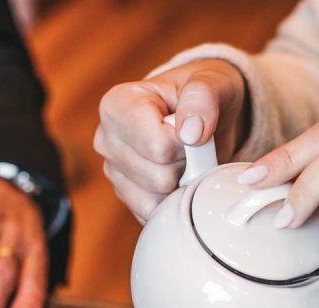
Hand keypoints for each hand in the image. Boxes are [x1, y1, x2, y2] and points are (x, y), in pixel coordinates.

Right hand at [95, 59, 248, 220]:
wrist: (202, 116)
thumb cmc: (202, 95)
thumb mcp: (211, 83)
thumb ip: (202, 98)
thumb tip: (191, 133)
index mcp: (117, 105)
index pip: (156, 145)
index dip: (186, 144)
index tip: (193, 128)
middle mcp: (107, 139)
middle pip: (157, 177)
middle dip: (185, 164)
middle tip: (191, 145)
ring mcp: (114, 171)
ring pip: (156, 199)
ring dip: (181, 183)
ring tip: (184, 158)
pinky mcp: (127, 196)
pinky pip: (154, 214)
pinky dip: (174, 200)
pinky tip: (178, 177)